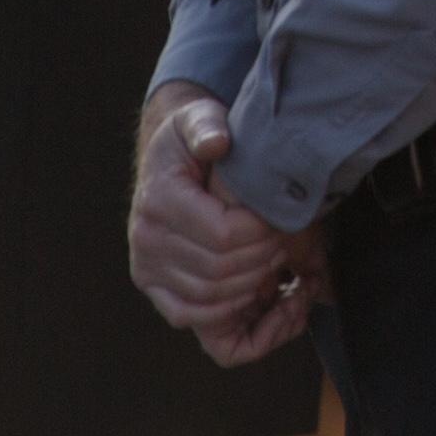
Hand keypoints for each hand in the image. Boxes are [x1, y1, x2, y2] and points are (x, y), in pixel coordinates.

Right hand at [131, 90, 321, 360]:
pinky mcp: (155, 289)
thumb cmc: (190, 139)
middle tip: (288, 241)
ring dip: (252, 287)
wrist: (166, 160)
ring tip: (277, 262)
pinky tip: (258, 291)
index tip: (285, 219)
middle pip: (219, 272)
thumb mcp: (197, 117)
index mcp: (158, 201)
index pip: (223, 235)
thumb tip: (218, 142)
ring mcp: (147, 270)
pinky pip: (192, 317)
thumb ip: (207, 125)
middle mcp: (146, 242)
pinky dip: (229, 311)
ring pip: (209, 301)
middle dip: (263, 260)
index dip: (263, 233)